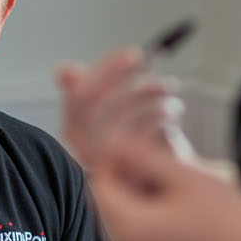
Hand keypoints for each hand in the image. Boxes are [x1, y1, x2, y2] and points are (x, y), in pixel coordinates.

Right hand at [57, 49, 191, 169]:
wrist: (177, 186)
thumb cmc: (149, 145)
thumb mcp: (124, 110)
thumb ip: (96, 90)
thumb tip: (63, 72)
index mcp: (76, 134)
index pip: (79, 96)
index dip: (106, 71)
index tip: (135, 55)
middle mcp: (86, 153)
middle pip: (93, 107)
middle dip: (129, 80)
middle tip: (154, 65)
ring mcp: (107, 167)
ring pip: (115, 121)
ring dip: (147, 97)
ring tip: (170, 92)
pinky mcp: (130, 178)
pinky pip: (137, 141)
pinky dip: (158, 119)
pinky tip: (172, 115)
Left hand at [85, 132, 240, 240]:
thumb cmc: (231, 218)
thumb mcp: (183, 176)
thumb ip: (143, 157)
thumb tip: (115, 146)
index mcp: (131, 228)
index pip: (100, 189)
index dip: (111, 164)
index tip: (129, 148)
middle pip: (113, 212)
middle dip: (124, 186)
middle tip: (150, 165)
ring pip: (131, 230)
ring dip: (140, 208)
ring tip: (171, 189)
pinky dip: (157, 231)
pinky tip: (184, 218)